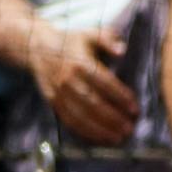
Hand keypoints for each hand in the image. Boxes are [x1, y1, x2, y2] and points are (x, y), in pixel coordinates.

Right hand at [31, 27, 136, 144]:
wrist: (37, 47)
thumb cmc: (70, 41)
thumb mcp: (90, 34)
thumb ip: (107, 40)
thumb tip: (122, 50)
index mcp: (80, 62)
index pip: (104, 82)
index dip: (120, 97)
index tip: (134, 109)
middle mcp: (68, 79)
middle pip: (93, 103)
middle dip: (113, 118)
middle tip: (129, 129)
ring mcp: (59, 92)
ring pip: (80, 116)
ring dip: (100, 129)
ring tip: (117, 138)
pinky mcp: (52, 102)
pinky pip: (69, 121)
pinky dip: (84, 132)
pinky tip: (99, 138)